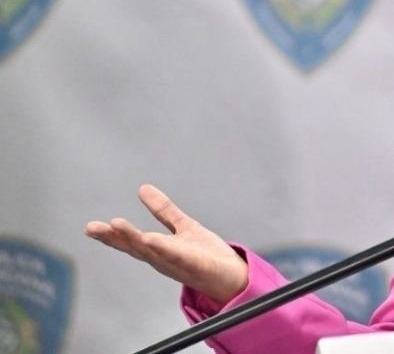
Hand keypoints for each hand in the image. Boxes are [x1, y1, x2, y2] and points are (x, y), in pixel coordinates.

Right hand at [84, 184, 248, 305]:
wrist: (233, 276)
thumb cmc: (206, 255)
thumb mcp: (183, 226)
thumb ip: (164, 210)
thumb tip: (143, 188)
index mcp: (157, 250)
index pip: (130, 242)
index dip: (110, 235)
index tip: (90, 227)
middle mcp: (163, 259)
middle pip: (135, 247)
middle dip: (114, 238)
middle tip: (93, 227)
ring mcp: (178, 263)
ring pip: (153, 251)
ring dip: (134, 239)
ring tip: (116, 225)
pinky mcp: (197, 265)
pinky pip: (179, 256)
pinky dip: (165, 249)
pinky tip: (152, 239)